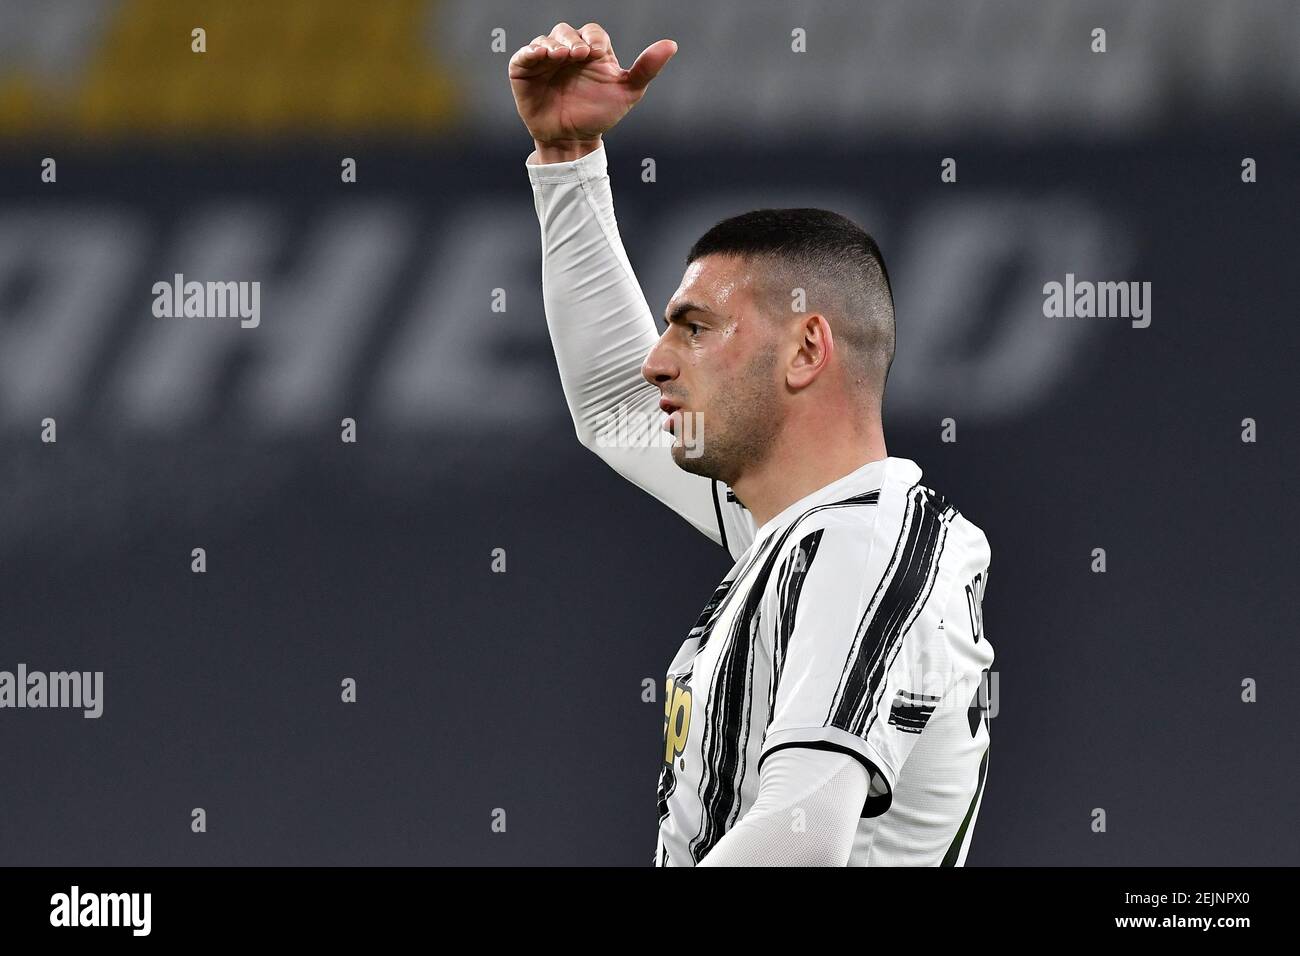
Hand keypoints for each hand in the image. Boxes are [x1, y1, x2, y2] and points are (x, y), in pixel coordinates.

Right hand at [509, 21, 676, 160]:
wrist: (572, 142)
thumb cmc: (599, 117)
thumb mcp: (628, 93)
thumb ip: (647, 68)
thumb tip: (671, 45)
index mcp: (591, 52)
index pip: (592, 32)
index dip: (593, 37)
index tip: (596, 52)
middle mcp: (567, 52)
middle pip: (566, 31)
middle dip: (571, 39)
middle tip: (578, 55)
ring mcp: (545, 61)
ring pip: (545, 40)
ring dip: (552, 44)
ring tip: (560, 56)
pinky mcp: (524, 72)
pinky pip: (523, 55)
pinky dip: (530, 52)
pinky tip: (540, 57)